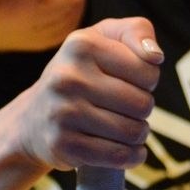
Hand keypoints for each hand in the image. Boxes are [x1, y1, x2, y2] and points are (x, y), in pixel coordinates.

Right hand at [15, 18, 163, 170]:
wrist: (34, 118)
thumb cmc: (80, 73)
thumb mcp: (103, 39)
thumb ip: (136, 31)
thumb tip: (155, 56)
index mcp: (82, 45)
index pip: (147, 69)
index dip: (148, 79)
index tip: (132, 81)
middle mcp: (68, 77)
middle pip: (142, 103)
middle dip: (143, 109)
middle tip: (128, 108)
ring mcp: (63, 112)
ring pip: (132, 132)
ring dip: (139, 134)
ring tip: (126, 128)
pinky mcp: (63, 145)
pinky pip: (117, 156)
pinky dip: (131, 157)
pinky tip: (129, 151)